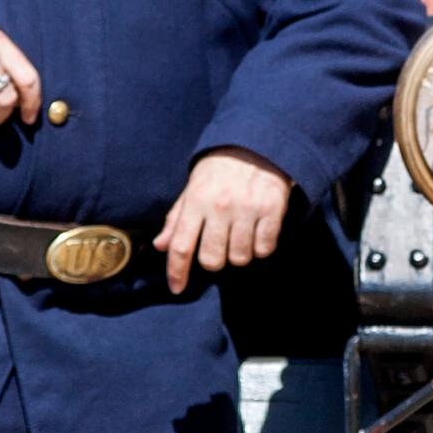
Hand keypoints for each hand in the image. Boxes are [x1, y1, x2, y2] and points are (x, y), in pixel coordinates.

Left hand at [159, 148, 293, 292]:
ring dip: (239, 254)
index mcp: (196, 201)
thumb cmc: (219, 169)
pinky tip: (257, 233)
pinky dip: (260, 247)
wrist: (257, 145)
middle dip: (213, 260)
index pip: (181, 246)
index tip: (177, 288)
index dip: (177, 272)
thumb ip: (176, 218)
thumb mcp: (192, 187)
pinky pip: (264, 249)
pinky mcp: (272, 210)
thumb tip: (160, 246)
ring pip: (239, 258)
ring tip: (239, 236)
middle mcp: (220, 207)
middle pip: (212, 259)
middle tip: (218, 246)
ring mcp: (247, 209)